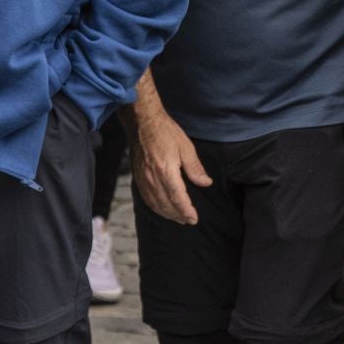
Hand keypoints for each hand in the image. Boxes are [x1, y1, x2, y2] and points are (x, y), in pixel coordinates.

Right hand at [131, 104, 210, 223]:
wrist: (143, 123)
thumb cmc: (165, 132)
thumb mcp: (186, 147)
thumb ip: (195, 168)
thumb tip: (205, 183)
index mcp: (166, 171)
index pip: (178, 198)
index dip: (186, 211)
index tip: (194, 218)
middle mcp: (153, 178)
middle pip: (166, 204)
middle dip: (178, 215)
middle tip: (189, 220)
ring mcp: (144, 179)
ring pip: (155, 204)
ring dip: (167, 214)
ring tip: (178, 218)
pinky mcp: (138, 177)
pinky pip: (146, 198)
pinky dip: (155, 207)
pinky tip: (161, 208)